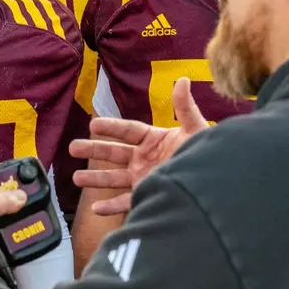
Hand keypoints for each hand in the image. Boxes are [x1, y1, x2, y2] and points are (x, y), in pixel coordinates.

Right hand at [70, 77, 209, 216]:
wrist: (215, 182)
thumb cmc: (206, 154)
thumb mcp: (195, 129)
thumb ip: (185, 107)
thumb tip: (182, 80)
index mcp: (154, 139)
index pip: (127, 131)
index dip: (110, 127)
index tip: (93, 124)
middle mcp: (145, 158)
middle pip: (114, 153)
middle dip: (94, 151)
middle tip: (72, 147)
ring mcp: (144, 178)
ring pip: (114, 178)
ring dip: (96, 179)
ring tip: (76, 178)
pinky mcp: (147, 196)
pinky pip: (125, 202)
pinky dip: (111, 206)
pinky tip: (96, 208)